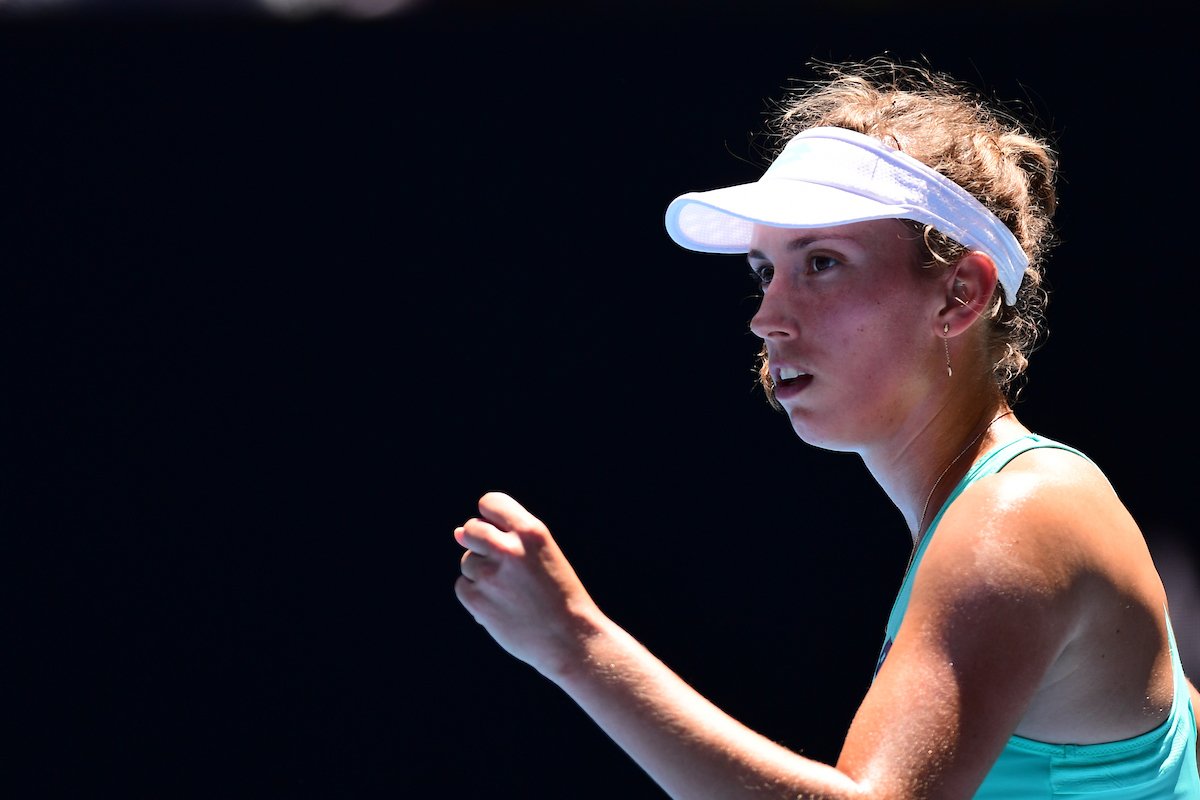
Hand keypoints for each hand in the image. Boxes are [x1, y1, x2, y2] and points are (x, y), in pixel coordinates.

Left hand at [454, 492, 598, 677]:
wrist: (569, 638)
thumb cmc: (557, 593)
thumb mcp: (540, 555)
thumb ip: (503, 538)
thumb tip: (456, 533)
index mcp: (531, 531)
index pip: (490, 503)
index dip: (490, 517)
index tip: (500, 533)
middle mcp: (509, 549)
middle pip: (471, 529)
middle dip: (480, 544)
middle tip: (504, 567)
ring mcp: (491, 575)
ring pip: (467, 561)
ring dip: (481, 573)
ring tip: (510, 591)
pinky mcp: (478, 600)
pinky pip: (462, 586)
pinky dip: (476, 595)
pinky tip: (500, 605)